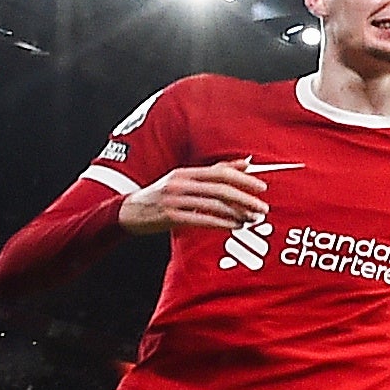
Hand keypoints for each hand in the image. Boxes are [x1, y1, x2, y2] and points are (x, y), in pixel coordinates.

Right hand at [117, 162, 271, 235]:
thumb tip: (246, 162)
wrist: (127, 212)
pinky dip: (220, 223)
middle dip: (245, 199)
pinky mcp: (169, 217)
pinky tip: (233, 227)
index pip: (220, 172)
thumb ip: (214, 171)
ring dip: (236, 214)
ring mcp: (173, 200)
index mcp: (185, 172)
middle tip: (262, 208)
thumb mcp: (184, 179)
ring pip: (212, 205)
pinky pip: (200, 220)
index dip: (243, 179)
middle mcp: (180, 183)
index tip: (262, 188)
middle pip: (220, 189)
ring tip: (251, 220)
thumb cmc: (161, 195)